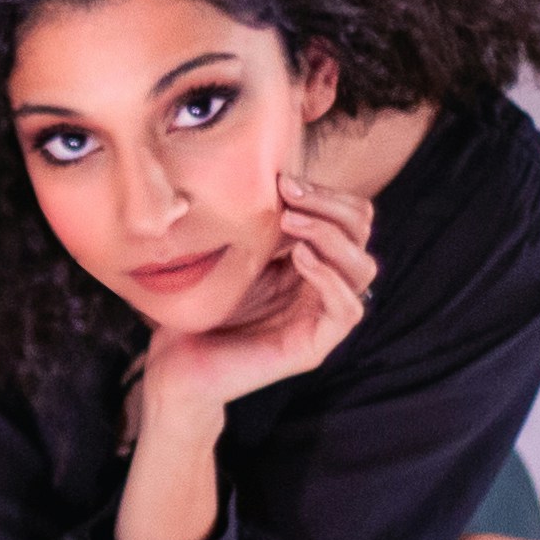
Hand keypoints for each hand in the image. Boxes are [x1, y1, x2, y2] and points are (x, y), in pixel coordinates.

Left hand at [159, 176, 378, 417]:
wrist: (177, 366)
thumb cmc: (200, 308)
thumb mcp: (234, 254)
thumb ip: (261, 223)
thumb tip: (275, 173)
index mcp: (310, 263)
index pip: (350, 218)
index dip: (328, 194)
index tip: (284, 180)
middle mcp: (323, 287)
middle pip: (362, 235)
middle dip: (331, 207)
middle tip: (289, 195)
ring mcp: (322, 318)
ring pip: (362, 269)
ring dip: (331, 237)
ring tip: (292, 223)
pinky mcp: (314, 347)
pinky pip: (348, 310)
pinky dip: (329, 278)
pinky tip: (299, 258)